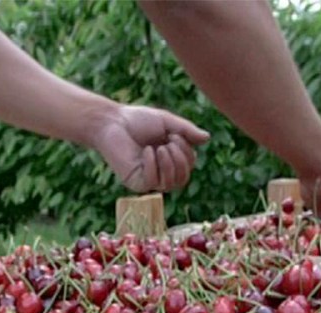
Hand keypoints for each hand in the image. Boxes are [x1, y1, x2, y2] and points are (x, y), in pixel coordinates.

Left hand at [90, 104, 209, 192]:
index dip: (187, 153)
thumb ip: (187, 130)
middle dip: (181, 159)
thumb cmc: (137, 120)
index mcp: (169, 156)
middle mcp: (161, 170)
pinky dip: (153, 166)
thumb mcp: (167, 122)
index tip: (174, 135)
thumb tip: (208, 138)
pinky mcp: (136, 183)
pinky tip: (146, 152)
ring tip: (159, 148)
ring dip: (170, 164)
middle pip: (183, 178)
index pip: (189, 165)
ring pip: (171, 184)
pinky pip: (154, 182)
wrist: (112, 122)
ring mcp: (149, 178)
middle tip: (168, 142)